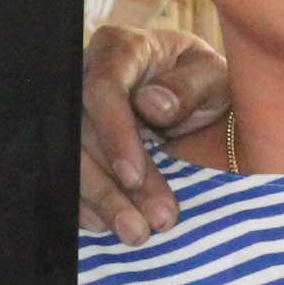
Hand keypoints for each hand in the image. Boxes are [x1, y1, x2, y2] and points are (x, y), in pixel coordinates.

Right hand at [79, 22, 229, 243]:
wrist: (203, 107)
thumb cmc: (208, 85)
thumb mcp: (215, 78)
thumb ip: (190, 86)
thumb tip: (152, 104)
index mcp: (121, 49)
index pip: (101, 88)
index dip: (113, 134)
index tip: (133, 176)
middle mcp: (89, 77)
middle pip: (82, 133)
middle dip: (111, 184)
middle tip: (147, 224)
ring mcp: (78, 114)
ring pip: (72, 160)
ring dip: (102, 201)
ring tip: (135, 234)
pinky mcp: (78, 147)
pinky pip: (68, 178)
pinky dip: (88, 206)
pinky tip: (110, 227)